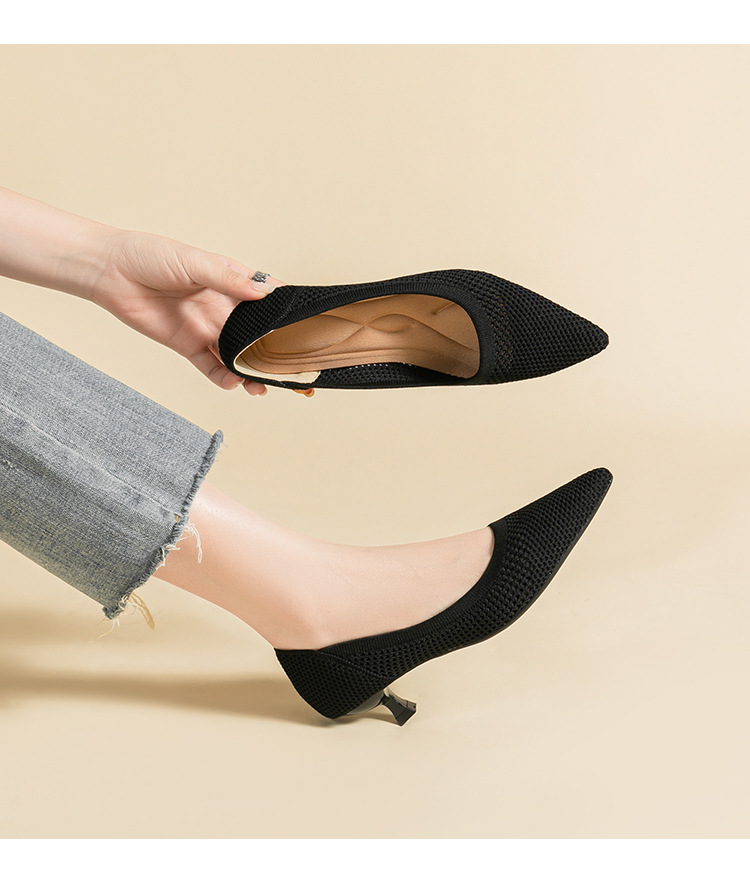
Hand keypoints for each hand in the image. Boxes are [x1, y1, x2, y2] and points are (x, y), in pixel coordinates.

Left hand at [88, 229, 284, 394]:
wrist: (109, 271)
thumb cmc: (150, 255)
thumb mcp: (194, 262)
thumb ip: (229, 280)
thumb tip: (264, 292)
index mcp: (232, 282)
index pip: (268, 300)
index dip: (288, 314)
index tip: (309, 328)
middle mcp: (224, 307)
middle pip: (258, 335)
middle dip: (276, 352)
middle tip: (294, 369)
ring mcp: (207, 328)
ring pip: (239, 355)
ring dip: (253, 371)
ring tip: (265, 385)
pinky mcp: (188, 346)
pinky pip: (211, 368)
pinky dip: (224, 378)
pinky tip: (234, 383)